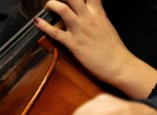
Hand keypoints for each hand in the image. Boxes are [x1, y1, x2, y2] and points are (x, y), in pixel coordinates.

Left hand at [34, 0, 156, 97]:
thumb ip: (97, 17)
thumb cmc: (115, 50)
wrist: (119, 65)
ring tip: (48, 6)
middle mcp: (88, 18)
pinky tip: (37, 22)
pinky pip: (54, 32)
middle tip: (57, 0)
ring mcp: (80, 30)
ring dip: (51, 4)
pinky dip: (43, 25)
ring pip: (62, 9)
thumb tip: (92, 14)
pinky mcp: (73, 43)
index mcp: (98, 13)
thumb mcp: (107, 26)